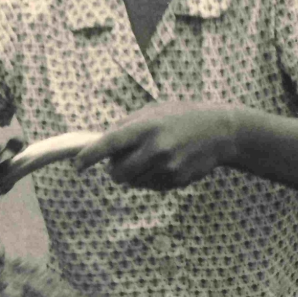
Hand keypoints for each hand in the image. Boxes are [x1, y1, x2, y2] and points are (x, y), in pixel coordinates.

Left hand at [74, 102, 239, 191]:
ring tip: (151, 157)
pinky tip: (167, 163)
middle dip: (114, 170)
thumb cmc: (183, 116)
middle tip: (122, 160)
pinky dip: (150, 178)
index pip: (109, 144)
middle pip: (116, 173)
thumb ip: (128, 125)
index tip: (76, 166)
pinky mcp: (176, 181)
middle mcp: (155, 148)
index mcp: (146, 126)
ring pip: (132, 182)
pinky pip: (150, 187)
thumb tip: (100, 142)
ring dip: (133, 174)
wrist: (221, 131)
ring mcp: (166, 167)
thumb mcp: (155, 110)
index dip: (89, 157)